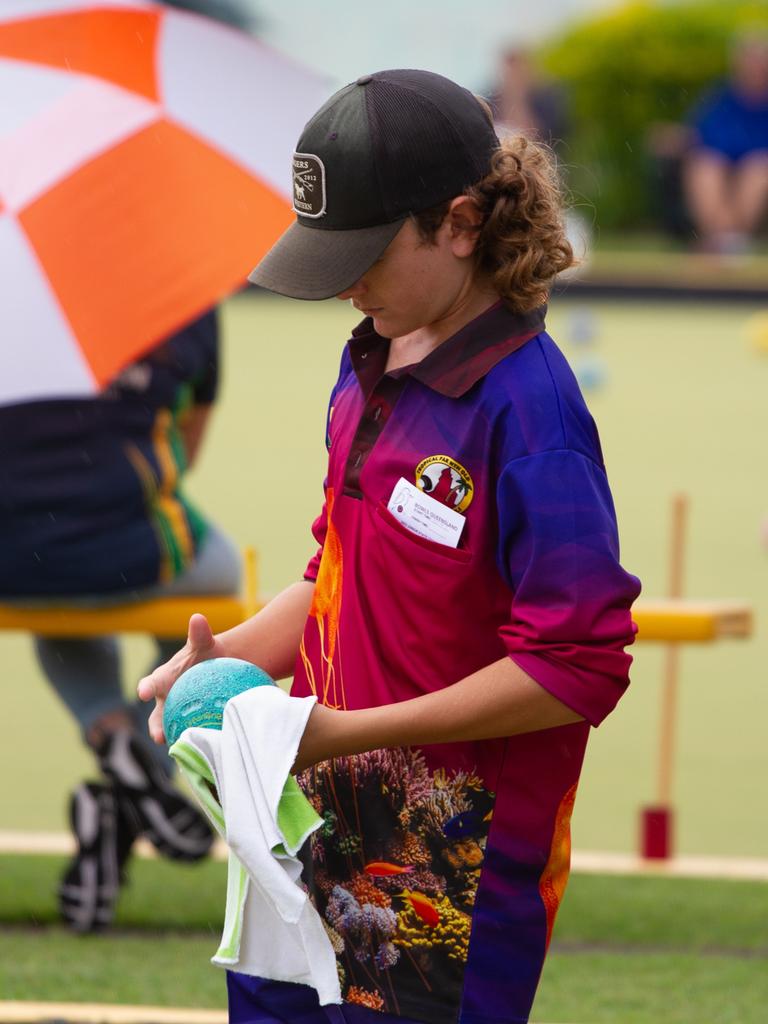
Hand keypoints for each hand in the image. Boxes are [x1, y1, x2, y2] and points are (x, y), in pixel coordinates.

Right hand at [137, 613, 224, 743]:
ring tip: (181, 749)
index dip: (147, 688)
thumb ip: (199, 633)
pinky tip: (207, 750)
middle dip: (156, 726)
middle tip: (158, 735)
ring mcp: (177, 714)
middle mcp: (166, 700)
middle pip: (157, 716)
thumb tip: (198, 618)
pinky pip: (191, 734)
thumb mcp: (203, 643)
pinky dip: (196, 743)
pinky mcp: (191, 724)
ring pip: (172, 730)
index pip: (152, 683)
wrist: (222, 667)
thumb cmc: (206, 653)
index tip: (144, 693)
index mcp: (164, 679)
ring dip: (175, 740)